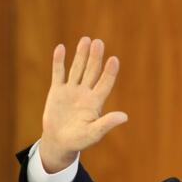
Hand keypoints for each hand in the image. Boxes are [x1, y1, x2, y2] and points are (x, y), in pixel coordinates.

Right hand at [40, 37, 127, 172]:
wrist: (60, 142)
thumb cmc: (79, 140)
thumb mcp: (94, 133)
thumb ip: (107, 123)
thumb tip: (124, 116)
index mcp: (95, 103)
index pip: (105, 84)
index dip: (109, 72)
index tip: (114, 59)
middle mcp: (85, 93)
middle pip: (92, 72)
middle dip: (95, 58)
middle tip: (99, 42)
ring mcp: (71, 90)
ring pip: (77, 69)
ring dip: (81, 55)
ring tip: (86, 40)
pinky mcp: (57, 91)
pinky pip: (58, 73)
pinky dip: (59, 62)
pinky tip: (61, 48)